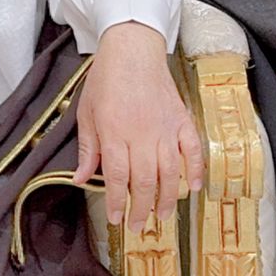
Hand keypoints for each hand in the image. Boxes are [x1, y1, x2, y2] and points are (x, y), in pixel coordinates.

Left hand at [72, 22, 202, 227]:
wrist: (133, 48)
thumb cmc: (106, 78)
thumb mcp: (86, 111)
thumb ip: (87, 148)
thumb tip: (80, 178)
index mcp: (115, 132)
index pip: (117, 177)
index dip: (117, 202)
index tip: (116, 218)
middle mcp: (142, 134)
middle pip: (145, 181)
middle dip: (142, 209)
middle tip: (138, 226)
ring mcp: (165, 127)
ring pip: (170, 172)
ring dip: (167, 198)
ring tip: (163, 216)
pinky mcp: (181, 119)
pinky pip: (193, 150)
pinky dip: (194, 170)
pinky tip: (192, 187)